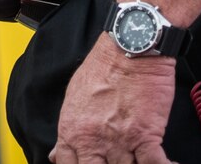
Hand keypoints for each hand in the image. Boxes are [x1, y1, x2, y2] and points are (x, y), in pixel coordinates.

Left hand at [51, 35, 178, 163]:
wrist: (130, 48)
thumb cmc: (104, 67)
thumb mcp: (74, 97)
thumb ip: (69, 130)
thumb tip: (55, 155)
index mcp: (72, 131)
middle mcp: (93, 140)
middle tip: (118, 163)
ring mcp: (119, 141)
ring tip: (139, 161)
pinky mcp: (145, 135)